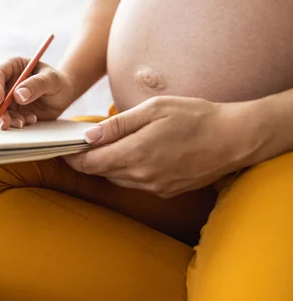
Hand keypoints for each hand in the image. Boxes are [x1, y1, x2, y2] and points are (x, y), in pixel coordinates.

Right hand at [0, 57, 75, 129]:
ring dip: (4, 119)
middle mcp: (4, 81)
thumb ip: (37, 85)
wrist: (62, 96)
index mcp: (11, 65)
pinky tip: (30, 120)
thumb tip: (18, 95)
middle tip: (5, 122)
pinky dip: (13, 123)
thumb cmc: (57, 82)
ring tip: (22, 122)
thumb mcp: (52, 80)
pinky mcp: (8, 111)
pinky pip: (3, 119)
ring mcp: (4, 97)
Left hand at [64, 96, 253, 197]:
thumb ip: (118, 125)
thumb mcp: (153, 110)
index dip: (72, 156)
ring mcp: (155, 187)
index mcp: (136, 154)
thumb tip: (88, 136)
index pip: (89, 163)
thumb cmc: (194, 116)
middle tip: (80, 142)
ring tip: (105, 146)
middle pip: (100, 172)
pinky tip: (131, 154)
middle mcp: (142, 176)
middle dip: (86, 159)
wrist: (235, 138)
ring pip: (116, 179)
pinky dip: (126, 170)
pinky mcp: (166, 191)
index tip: (63, 146)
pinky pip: (135, 183)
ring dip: (106, 165)